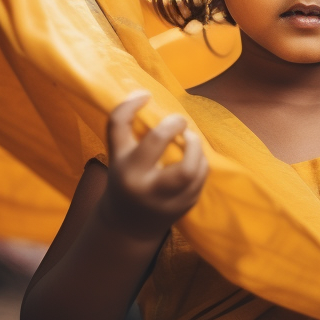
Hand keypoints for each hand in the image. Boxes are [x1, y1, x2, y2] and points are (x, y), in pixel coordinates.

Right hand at [100, 92, 208, 239]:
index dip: (130, 104)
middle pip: (157, 142)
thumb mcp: (118, 157)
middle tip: (179, 121)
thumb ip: (127, 129)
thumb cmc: (125, 180)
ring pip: (187, 168)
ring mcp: (162, 198)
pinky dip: (201, 163)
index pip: (118, 126)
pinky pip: (200, 178)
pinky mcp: (183, 206)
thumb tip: (143, 93)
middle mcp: (139, 182)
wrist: (128, 225)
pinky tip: (195, 158)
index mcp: (121, 165)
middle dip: (173, 125)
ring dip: (194, 147)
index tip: (144, 95)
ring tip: (190, 139)